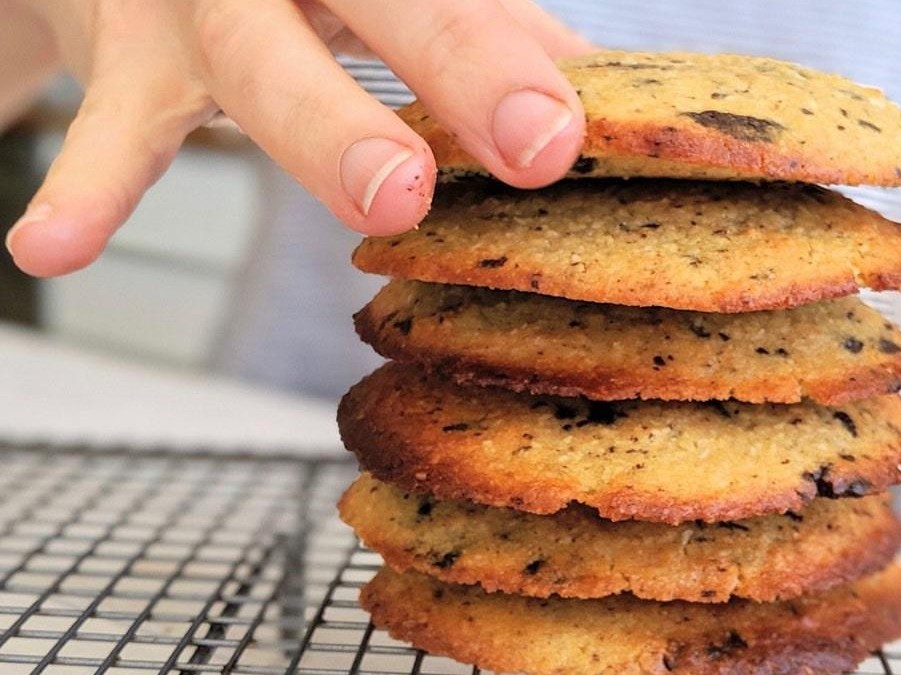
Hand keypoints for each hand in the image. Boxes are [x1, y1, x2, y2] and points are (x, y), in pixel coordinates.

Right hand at [4, 0, 590, 276]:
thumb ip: (482, 28)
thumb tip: (598, 92)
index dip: (520, 53)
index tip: (575, 127)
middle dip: (462, 65)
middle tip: (536, 147)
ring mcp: (197, 2)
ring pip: (258, 58)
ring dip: (326, 129)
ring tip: (394, 197)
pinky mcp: (124, 57)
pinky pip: (106, 128)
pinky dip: (85, 187)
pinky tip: (51, 249)